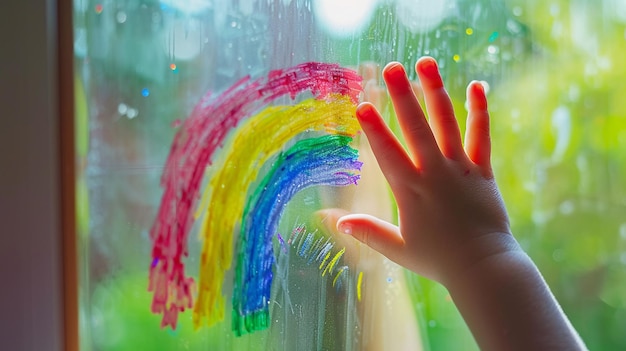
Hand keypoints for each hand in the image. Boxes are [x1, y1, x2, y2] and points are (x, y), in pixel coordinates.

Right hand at [337, 57, 515, 284]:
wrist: (483, 267)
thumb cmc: (437, 260)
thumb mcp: (397, 248)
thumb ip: (367, 231)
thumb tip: (335, 221)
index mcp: (410, 190)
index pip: (387, 153)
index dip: (373, 129)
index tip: (362, 105)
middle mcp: (434, 173)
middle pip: (416, 127)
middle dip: (402, 95)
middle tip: (392, 68)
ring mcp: (460, 169)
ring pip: (447, 123)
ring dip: (435, 91)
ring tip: (426, 62)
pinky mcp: (482, 171)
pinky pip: (481, 135)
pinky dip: (479, 110)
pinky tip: (476, 85)